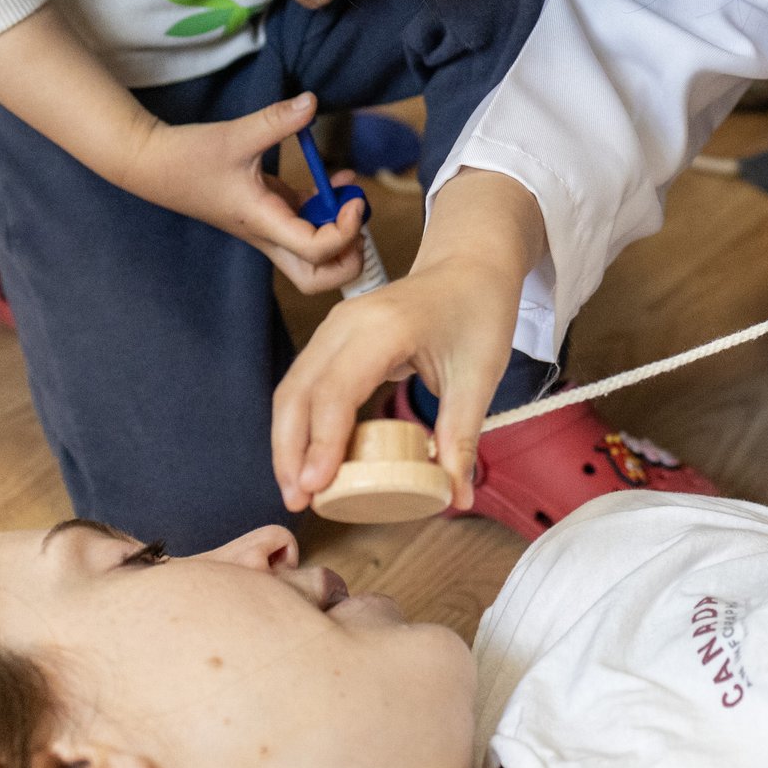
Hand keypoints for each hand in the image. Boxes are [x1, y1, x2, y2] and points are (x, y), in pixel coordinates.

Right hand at [115, 92, 365, 292]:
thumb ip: (278, 120)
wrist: (154, 164)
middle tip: (359, 224)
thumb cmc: (189, 156)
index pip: (316, 251)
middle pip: (316, 278)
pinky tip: (337, 181)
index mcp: (264, 223)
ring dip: (341, 236)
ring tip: (351, 199)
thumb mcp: (237, 135)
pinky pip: (307, 224)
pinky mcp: (268, 212)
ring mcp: (270, 228)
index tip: (353, 199)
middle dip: (347, 261)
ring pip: (313, 258)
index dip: (345, 232)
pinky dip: (328, 210)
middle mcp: (269, 235)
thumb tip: (311, 102)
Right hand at [271, 256, 524, 513]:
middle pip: (297, 393)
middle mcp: (346, 324)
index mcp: (383, 328)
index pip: (335, 392)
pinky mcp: (332, 338)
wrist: (470, 265)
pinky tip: (309, 459)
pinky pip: (304, 384)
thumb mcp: (478, 376)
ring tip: (298, 490)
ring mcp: (334, 328)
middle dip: (289, 452)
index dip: (320, 444)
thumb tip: (457, 498)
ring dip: (288, 441)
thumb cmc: (477, 310)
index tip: (315, 489)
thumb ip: (462, 438)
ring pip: (291, 390)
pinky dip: (300, 424)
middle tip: (297, 502)